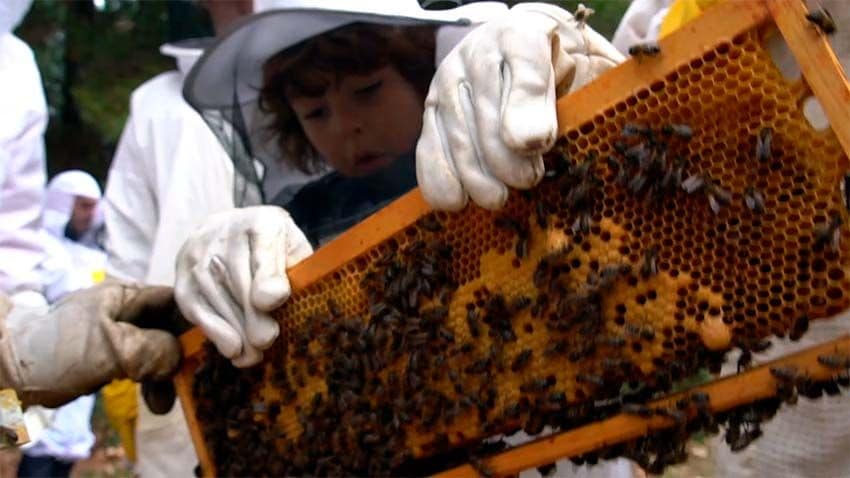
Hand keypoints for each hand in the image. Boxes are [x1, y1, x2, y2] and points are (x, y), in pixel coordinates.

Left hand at [0, 282, 180, 408]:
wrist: (6, 373)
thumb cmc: (59, 351)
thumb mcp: (115, 348)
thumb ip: (156, 349)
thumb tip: (181, 356)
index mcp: (128, 295)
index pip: (177, 300)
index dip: (198, 319)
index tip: (216, 344)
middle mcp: (125, 310)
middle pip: (170, 327)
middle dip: (182, 355)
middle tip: (192, 381)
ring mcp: (115, 334)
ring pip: (157, 350)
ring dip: (166, 376)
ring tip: (165, 403)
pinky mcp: (107, 357)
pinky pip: (140, 366)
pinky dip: (150, 384)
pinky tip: (154, 403)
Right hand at [175, 206, 312, 366]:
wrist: (233, 232)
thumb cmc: (275, 250)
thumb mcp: (294, 252)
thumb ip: (295, 270)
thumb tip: (277, 298)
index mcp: (263, 222)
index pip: (264, 246)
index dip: (267, 274)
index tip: (272, 301)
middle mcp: (224, 231)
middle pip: (236, 275)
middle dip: (251, 313)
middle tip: (266, 339)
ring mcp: (198, 252)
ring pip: (214, 293)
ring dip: (234, 328)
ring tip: (253, 354)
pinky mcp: (182, 275)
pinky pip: (194, 304)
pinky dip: (212, 330)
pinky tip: (230, 349)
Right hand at [417, 3, 623, 210]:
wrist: (521, 58)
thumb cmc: (558, 72)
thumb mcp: (577, 75)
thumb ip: (555, 103)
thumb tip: (528, 143)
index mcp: (522, 37)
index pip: (526, 73)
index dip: (529, 113)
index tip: (538, 145)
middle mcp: (478, 53)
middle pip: (487, 116)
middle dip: (506, 160)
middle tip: (527, 180)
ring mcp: (449, 82)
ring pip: (458, 137)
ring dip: (476, 176)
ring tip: (497, 197)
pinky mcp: (432, 110)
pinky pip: (429, 147)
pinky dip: (441, 178)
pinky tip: (456, 200)